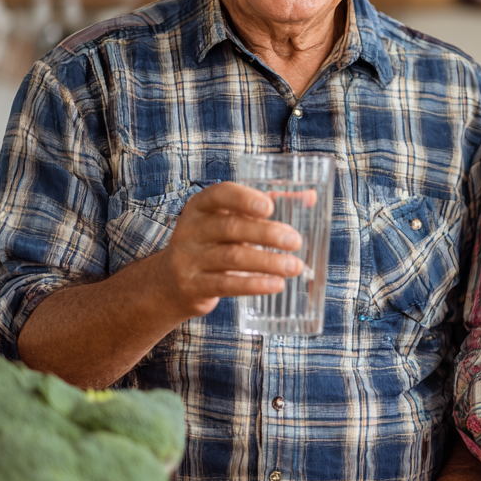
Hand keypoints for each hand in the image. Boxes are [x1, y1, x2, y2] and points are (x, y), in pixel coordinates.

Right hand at [153, 181, 303, 319]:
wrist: (169, 283)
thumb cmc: (213, 243)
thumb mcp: (229, 220)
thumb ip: (266, 205)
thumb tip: (311, 196)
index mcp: (201, 206)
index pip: (220, 194)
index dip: (244, 199)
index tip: (269, 206)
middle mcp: (191, 229)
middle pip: (231, 227)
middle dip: (267, 233)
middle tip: (296, 241)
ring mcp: (189, 258)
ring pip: (232, 257)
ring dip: (267, 261)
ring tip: (295, 267)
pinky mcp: (193, 286)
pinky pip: (226, 284)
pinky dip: (254, 284)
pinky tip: (276, 284)